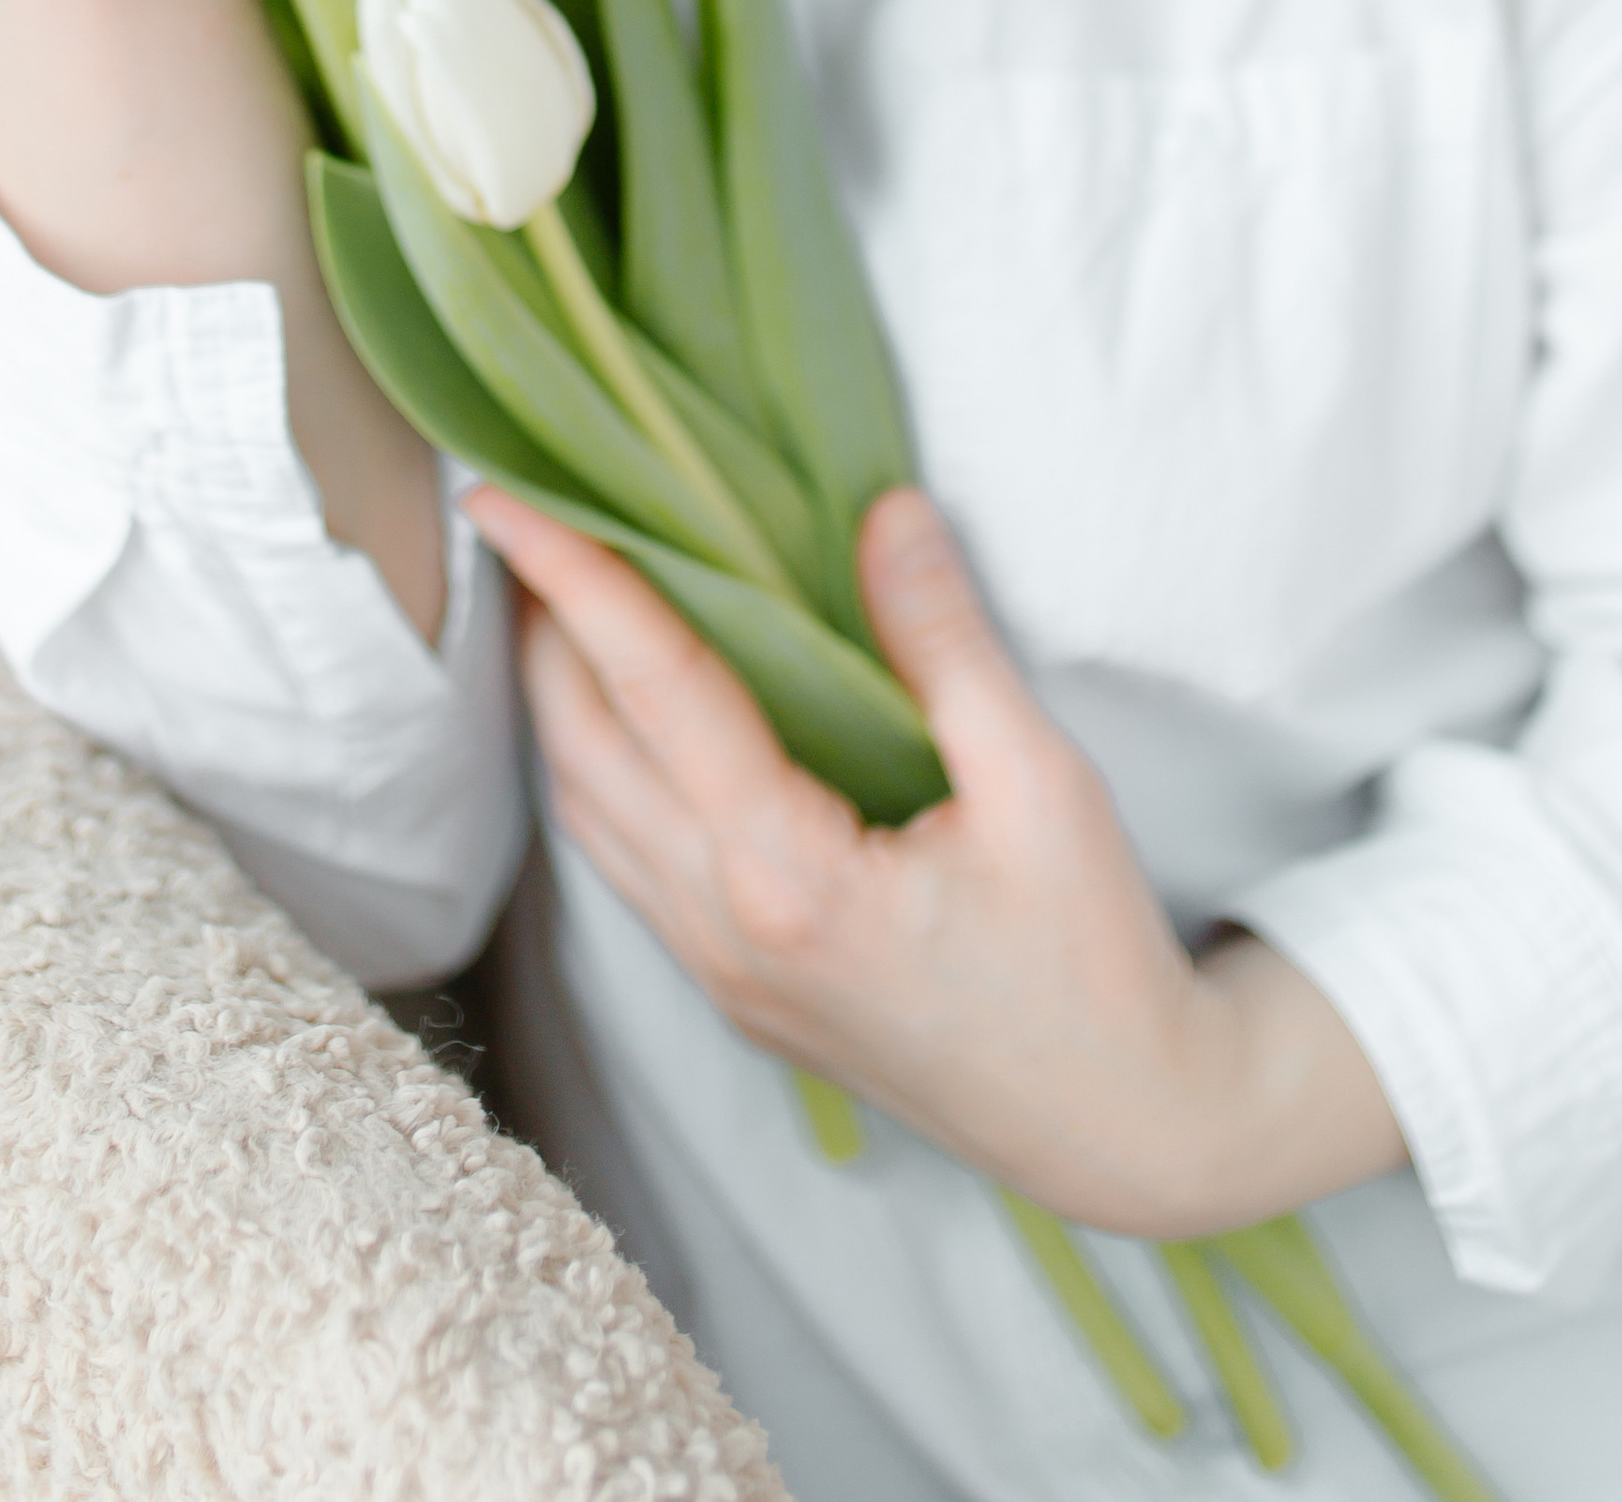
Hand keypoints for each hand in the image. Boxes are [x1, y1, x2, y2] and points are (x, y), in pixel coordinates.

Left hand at [468, 482, 1405, 1235]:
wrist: (1122, 1128)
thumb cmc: (1093, 958)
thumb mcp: (1042, 783)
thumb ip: (945, 641)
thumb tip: (881, 510)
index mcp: (788, 876)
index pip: (654, 686)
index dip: (575, 576)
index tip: (499, 493)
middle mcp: (724, 928)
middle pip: (583, 746)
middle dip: (539, 625)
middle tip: (524, 516)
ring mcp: (721, 971)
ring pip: (588, 809)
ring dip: (559, 697)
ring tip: (560, 593)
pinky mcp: (737, 992)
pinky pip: (626, 859)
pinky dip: (599, 766)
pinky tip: (624, 712)